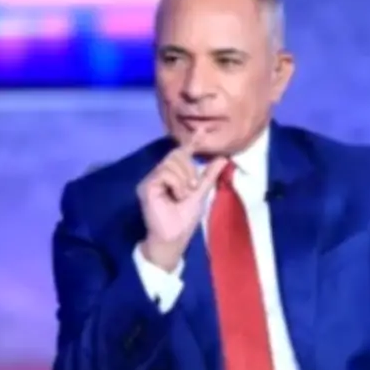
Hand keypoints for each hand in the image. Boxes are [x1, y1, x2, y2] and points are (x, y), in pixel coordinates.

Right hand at [136, 131, 227, 271]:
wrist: (174, 238)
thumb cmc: (184, 221)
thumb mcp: (201, 194)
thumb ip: (209, 176)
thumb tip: (223, 158)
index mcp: (172, 176)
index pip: (180, 154)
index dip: (191, 142)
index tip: (203, 130)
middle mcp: (159, 175)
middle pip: (176, 155)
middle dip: (189, 169)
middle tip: (192, 188)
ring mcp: (151, 180)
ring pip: (171, 162)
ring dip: (184, 178)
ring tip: (184, 195)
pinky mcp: (146, 186)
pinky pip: (165, 173)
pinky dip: (176, 183)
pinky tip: (177, 195)